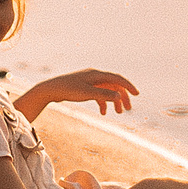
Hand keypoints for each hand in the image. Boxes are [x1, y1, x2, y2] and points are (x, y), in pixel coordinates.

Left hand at [18, 68, 138, 117]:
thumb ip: (104, 94)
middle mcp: (95, 76)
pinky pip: (98, 95)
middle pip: (114, 85)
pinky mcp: (84, 88)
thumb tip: (119, 96)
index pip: (117, 79)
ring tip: (119, 113)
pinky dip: (103, 103)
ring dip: (114, 101)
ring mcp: (90, 82)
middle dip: (122, 97)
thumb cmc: (68, 89)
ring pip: (107, 91)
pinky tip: (103, 113)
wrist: (50, 90)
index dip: (128, 86)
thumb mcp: (87, 93)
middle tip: (128, 108)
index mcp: (97, 74)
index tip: (137, 95)